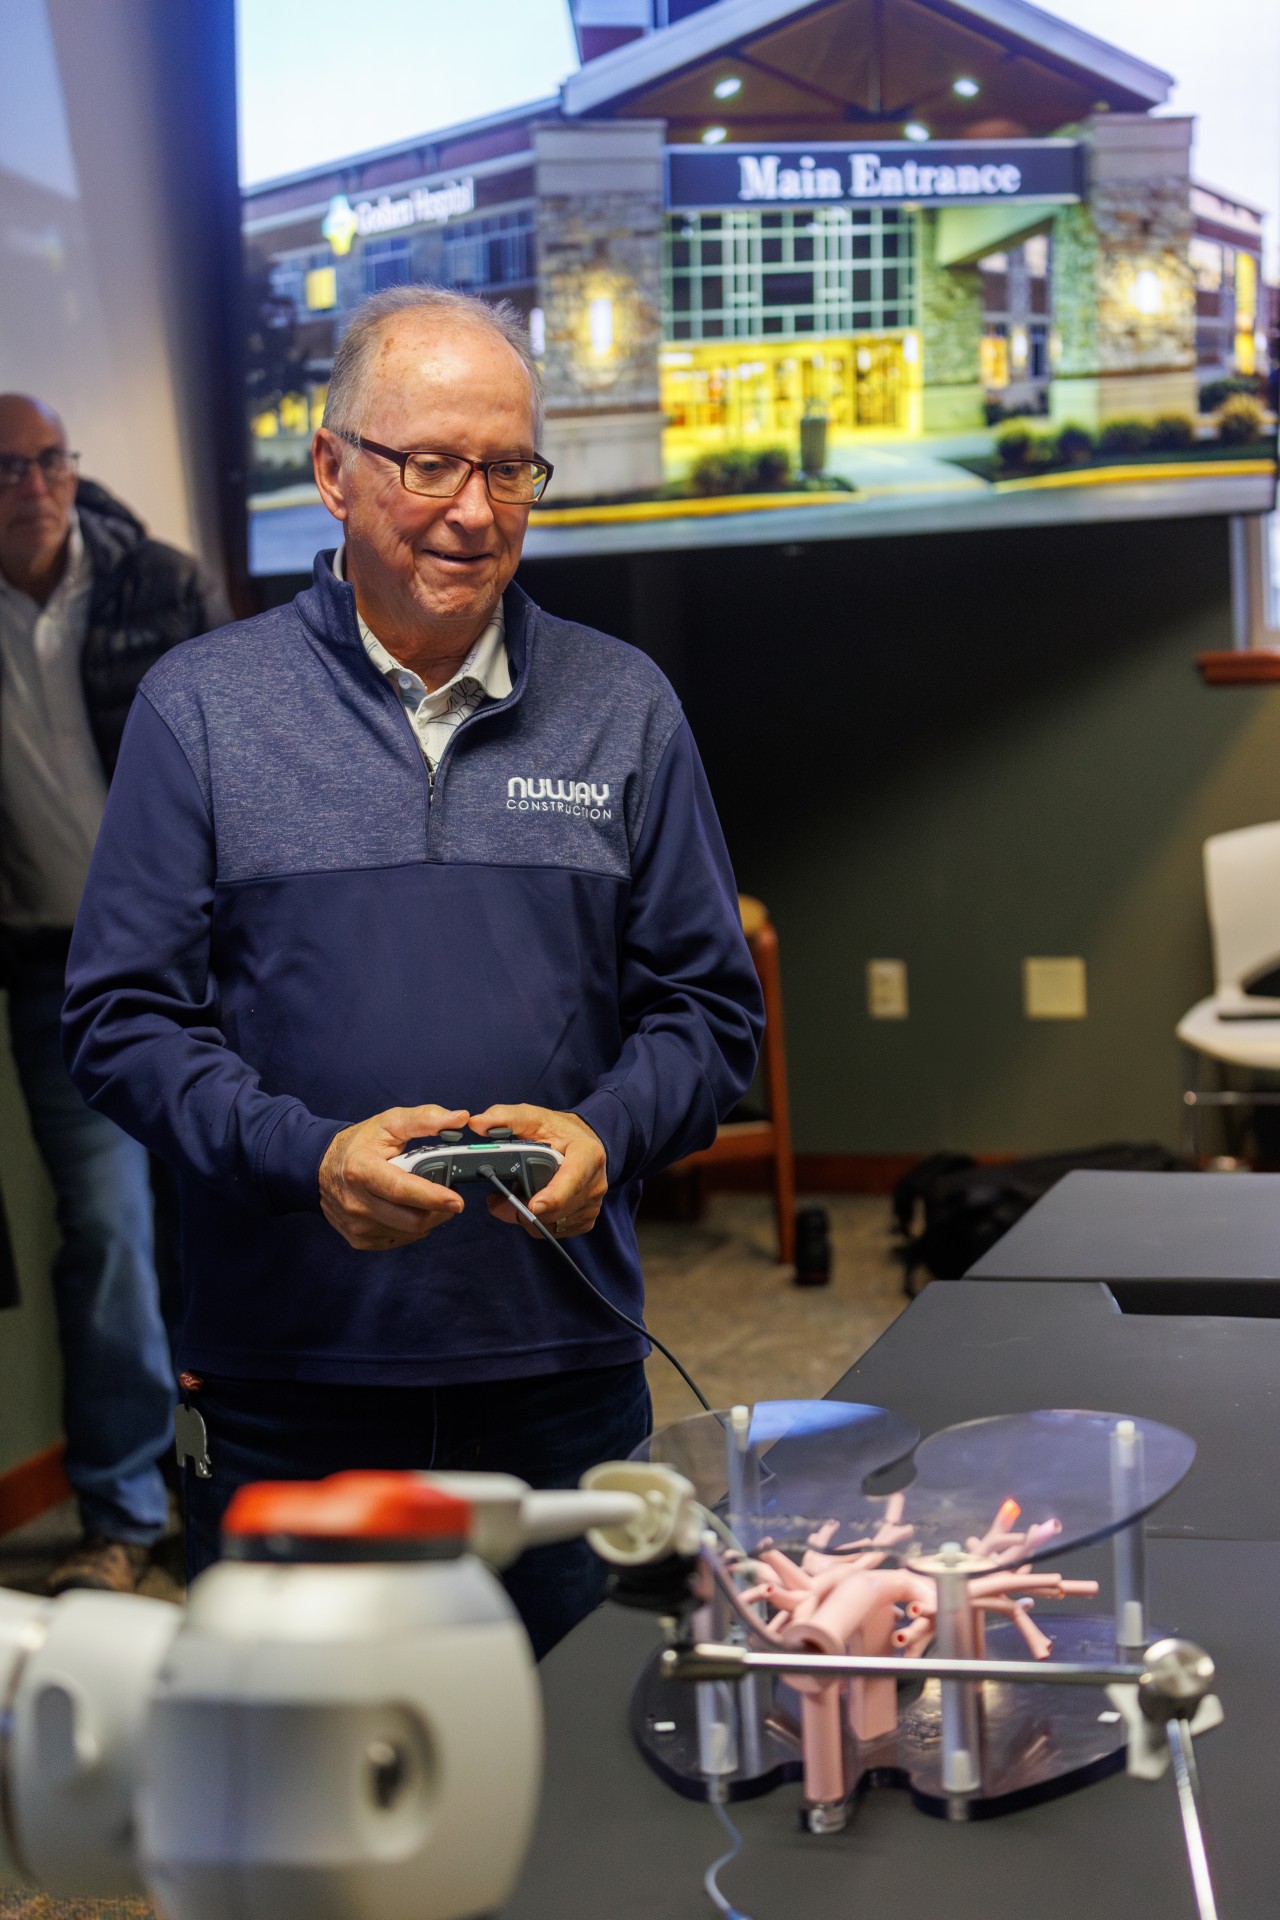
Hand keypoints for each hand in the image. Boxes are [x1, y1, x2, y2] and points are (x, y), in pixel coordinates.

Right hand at [319, 1105, 468, 1249]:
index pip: (402, 1190)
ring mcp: (356, 1224)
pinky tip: (410, 1211)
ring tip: (429, 1200)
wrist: (318, 1167)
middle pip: (410, 1219)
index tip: (457, 1201)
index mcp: (362, 1170)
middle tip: (450, 1198)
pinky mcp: (357, 1238)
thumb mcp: (389, 1123)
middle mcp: (357, 1202)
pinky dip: (411, 1229)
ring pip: (408, 1233)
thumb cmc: (358, 1144)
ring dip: (428, 1219)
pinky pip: (397, 1240)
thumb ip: (425, 1119)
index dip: (433, 1197)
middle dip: (439, 1211)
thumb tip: (461, 1118)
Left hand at [471, 1104, 606, 1240]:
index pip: (572, 1180)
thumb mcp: (533, 1117)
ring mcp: (592, 1205)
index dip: (553, 1196)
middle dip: (521, 1207)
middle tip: (496, 1197)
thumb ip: (505, 1118)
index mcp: (588, 1154)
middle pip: (554, 1210)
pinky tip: (528, 1204)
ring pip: (549, 1224)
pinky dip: (535, 1223)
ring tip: (513, 1195)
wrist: (583, 1144)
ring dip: (525, 1216)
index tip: (533, 1205)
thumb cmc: (558, 1131)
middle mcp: (594, 1183)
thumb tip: (477, 1123)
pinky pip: (552, 1231)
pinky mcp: (585, 1220)